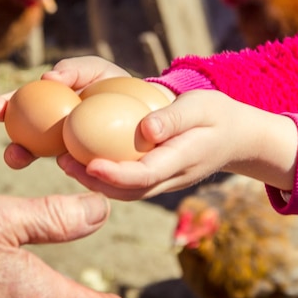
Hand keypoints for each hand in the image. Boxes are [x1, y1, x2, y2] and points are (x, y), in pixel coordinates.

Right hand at [0, 56, 130, 168]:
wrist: (144, 104)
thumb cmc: (113, 82)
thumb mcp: (94, 69)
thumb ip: (73, 70)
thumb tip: (48, 78)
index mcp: (45, 107)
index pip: (17, 108)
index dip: (3, 107)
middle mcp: (50, 134)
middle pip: (24, 143)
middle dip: (13, 149)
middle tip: (11, 150)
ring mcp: (68, 152)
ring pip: (47, 162)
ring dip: (33, 163)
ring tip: (25, 160)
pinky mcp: (88, 167)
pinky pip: (76, 169)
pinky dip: (71, 167)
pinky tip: (66, 163)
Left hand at [57, 90, 297, 200]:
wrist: (235, 137)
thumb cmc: (217, 115)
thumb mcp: (201, 106)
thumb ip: (175, 119)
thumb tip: (145, 130)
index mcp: (181, 161)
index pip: (145, 175)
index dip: (116, 174)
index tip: (90, 164)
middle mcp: (169, 178)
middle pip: (127, 190)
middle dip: (93, 181)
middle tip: (62, 161)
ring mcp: (163, 182)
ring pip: (124, 191)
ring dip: (93, 180)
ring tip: (63, 160)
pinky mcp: (156, 177)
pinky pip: (127, 183)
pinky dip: (103, 175)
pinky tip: (83, 158)